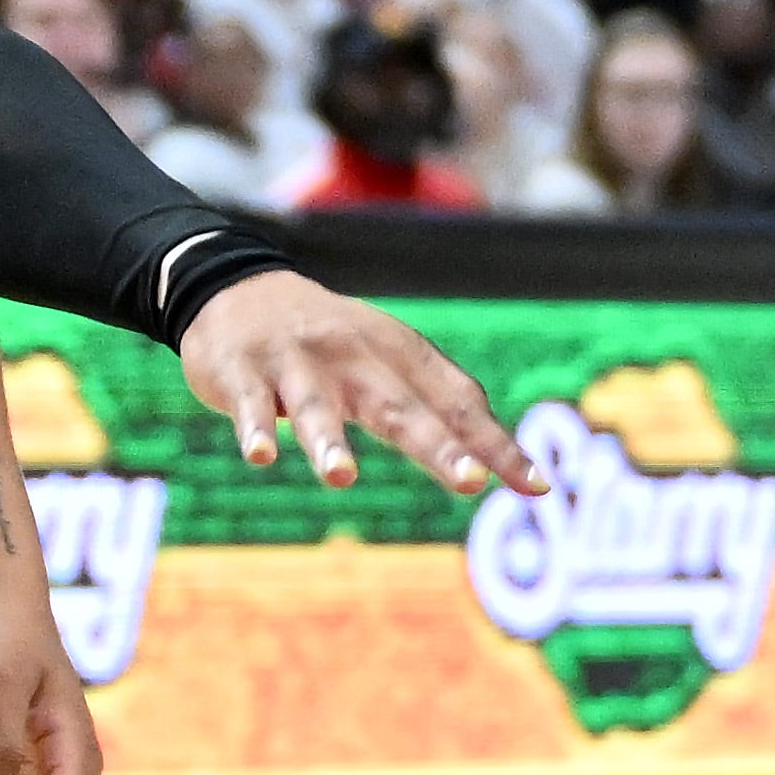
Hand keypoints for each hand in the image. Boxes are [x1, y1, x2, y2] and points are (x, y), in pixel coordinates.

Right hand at [177, 273, 539, 495]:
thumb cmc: (331, 343)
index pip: (458, 402)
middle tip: (470, 482)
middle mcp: (355, 354)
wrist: (238, 288)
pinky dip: (255, 427)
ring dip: (329, 441)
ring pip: (316, 405)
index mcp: (399, 353)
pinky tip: (262, 456)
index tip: (536, 485)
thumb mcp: (389, 361)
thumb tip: (497, 460)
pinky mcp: (244, 370)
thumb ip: (438, 406)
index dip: (496, 444)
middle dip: (436, 445)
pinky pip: (250, 403)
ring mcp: (297, 362)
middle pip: (399, 406)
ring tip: (342, 477)